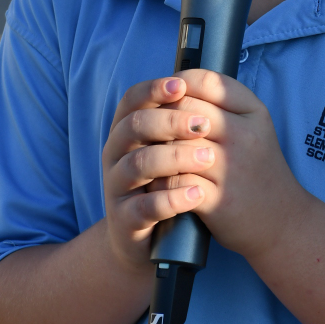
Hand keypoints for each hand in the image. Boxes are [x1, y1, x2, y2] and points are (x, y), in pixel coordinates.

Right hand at [102, 77, 212, 272]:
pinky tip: (196, 194)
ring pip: (138, 164)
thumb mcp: (171, 146)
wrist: (150, 240)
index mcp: (127, 129)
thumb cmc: (167, 180)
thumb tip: (207, 83)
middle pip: (135, 126)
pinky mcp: (126, 220)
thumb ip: (181, 118)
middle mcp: (116, 154)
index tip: (181, 86)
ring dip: (175, 158)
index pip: (133, 99)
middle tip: (204, 125)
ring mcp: (117, 187)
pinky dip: (171, 199)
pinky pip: (144, 207)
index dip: (153, 89)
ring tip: (208, 159)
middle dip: (170, 121)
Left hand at [149, 69, 307, 259]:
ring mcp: (231, 167)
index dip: (179, 84)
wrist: (282, 222)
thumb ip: (221, 105)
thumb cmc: (257, 169)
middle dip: (162, 117)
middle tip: (152, 128)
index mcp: (253, 112)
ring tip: (151, 155)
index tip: (166, 97)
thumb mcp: (252, 127)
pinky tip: (158, 183)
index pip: (206, 81)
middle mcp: (244, 135)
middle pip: (185, 109)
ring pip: (174, 144)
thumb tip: (174, 88)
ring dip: (156, 150)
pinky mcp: (217, 199)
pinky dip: (159, 182)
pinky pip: (173, 181)